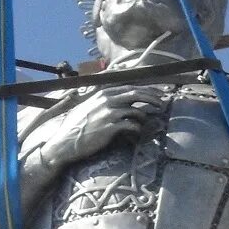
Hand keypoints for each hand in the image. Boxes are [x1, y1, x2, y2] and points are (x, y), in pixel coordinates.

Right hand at [40, 86, 165, 168]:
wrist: (65, 142)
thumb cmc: (76, 127)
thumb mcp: (88, 107)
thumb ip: (103, 101)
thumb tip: (117, 100)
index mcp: (103, 93)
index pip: (130, 87)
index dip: (146, 90)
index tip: (157, 93)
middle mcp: (107, 100)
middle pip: (136, 94)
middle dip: (152, 97)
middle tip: (162, 103)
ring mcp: (109, 113)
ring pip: (136, 110)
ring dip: (145, 115)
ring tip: (148, 120)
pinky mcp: (110, 128)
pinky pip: (131, 125)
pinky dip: (137, 128)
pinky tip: (136, 132)